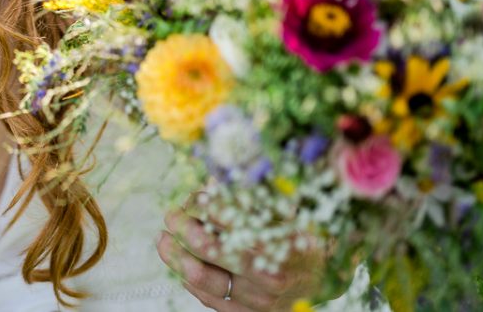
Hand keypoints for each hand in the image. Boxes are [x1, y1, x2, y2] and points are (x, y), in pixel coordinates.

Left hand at [157, 208, 322, 311]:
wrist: (319, 280)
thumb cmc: (298, 239)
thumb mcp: (284, 213)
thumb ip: (251, 199)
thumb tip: (212, 182)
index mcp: (278, 244)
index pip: (226, 219)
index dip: (202, 205)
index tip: (193, 197)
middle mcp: (266, 275)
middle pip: (208, 248)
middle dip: (182, 226)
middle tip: (172, 214)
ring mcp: (255, 299)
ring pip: (202, 277)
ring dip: (174, 255)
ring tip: (163, 239)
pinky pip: (207, 298)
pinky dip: (188, 279)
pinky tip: (181, 264)